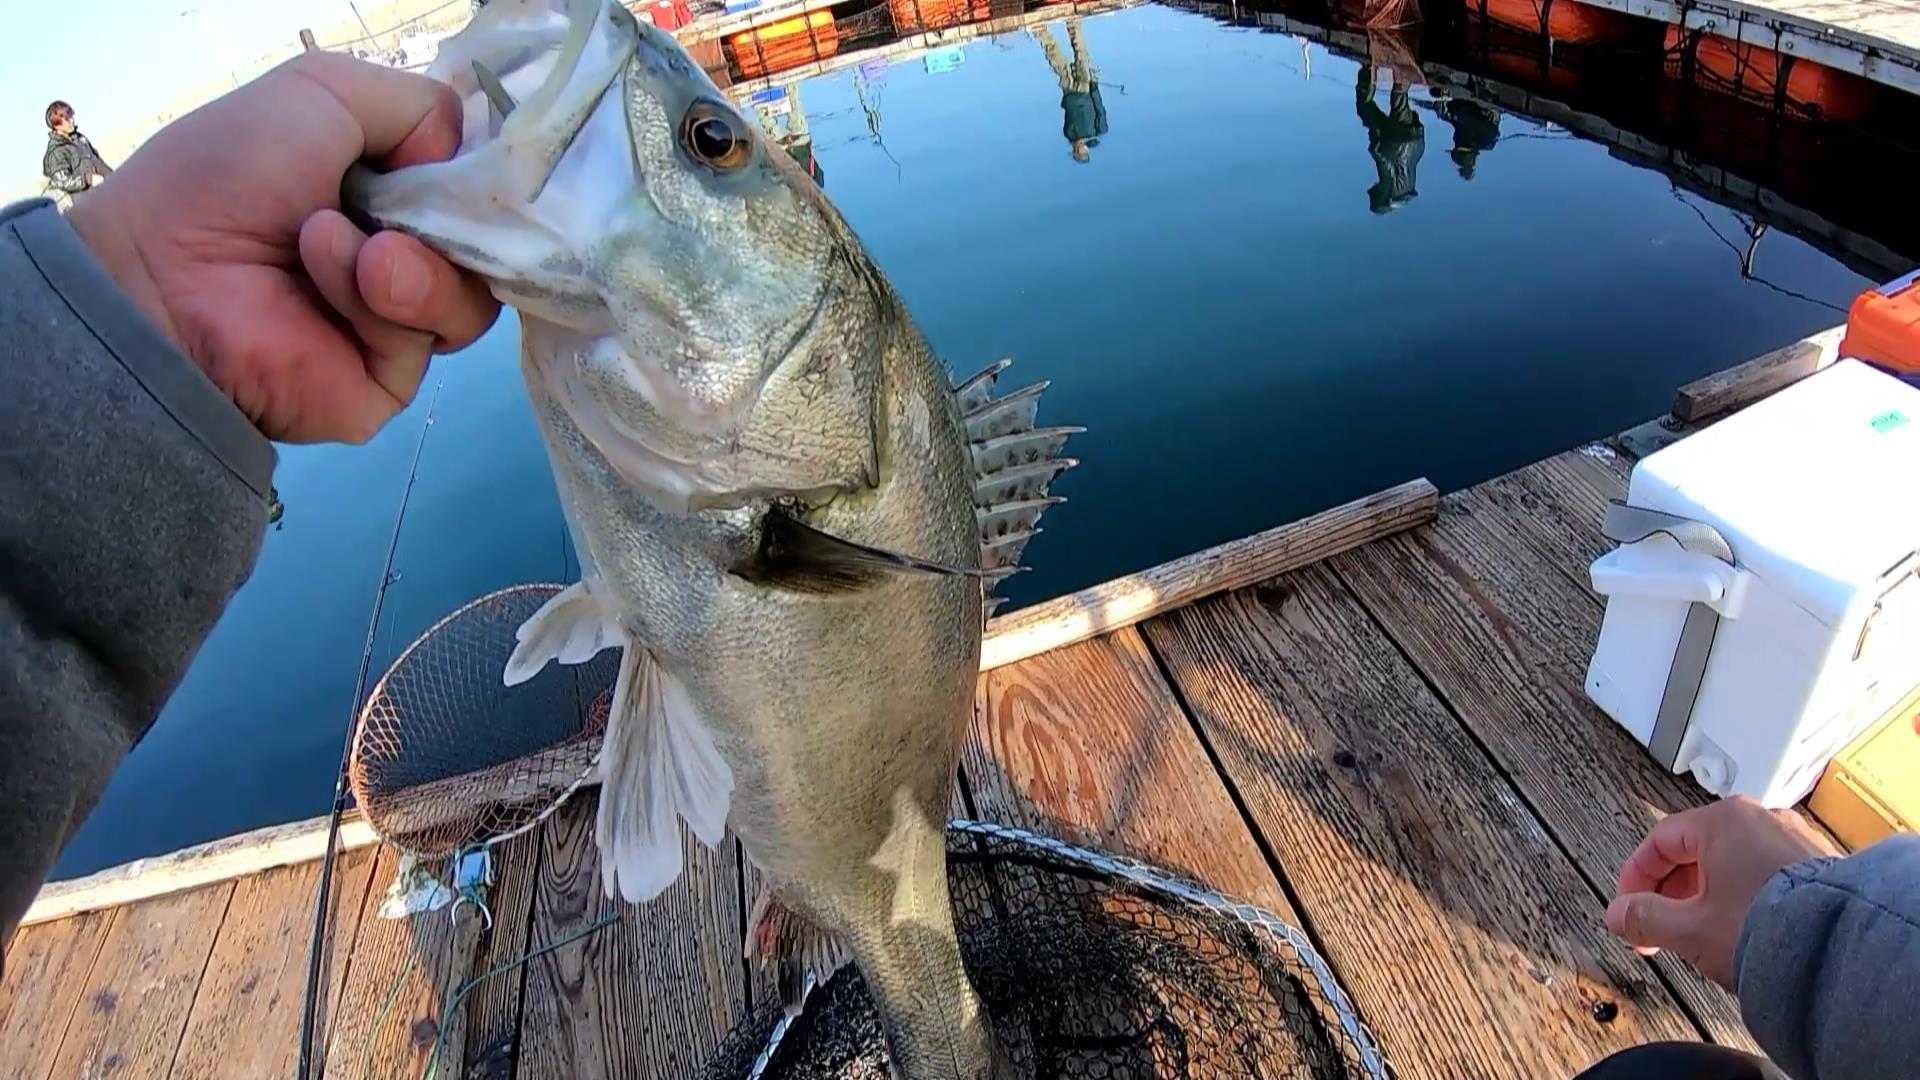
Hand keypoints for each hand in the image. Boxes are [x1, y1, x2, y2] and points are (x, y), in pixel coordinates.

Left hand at [66, 51, 498, 443]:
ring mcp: (399, 324)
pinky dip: (383, 294)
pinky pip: (430, 335)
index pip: (477, 192)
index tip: (469, 164)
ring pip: (472, 295)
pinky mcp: (392, 380)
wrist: (159, 274)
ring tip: (342, 241)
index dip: (483, 177)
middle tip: (409, 203)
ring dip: (416, 258)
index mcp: (387, 195)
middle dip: (458, 217)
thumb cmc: (227, 175)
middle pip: (491, 248)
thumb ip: (421, 106)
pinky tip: (325, 266)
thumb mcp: (323, 93)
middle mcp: (402, 259)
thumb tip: (463, 164)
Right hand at [1605, 797, 1834, 987]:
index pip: (1658, 841)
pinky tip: (1740, 929)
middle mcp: (1759, 819)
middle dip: (1670, 893)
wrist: (1841, 951)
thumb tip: (1618, 915)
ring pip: (1729, 863)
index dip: (1635, 879)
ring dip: (1704, 896)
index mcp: (1722, 820)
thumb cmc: (1767, 928)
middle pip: (1694, 851)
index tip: (1629, 909)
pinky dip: (1742, 896)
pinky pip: (1763, 873)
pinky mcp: (1817, 864)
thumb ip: (1643, 917)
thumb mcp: (1688, 928)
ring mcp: (1792, 839)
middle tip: (1659, 928)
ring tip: (1700, 934)